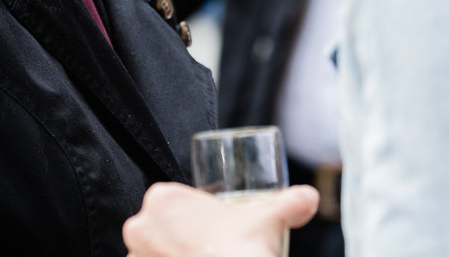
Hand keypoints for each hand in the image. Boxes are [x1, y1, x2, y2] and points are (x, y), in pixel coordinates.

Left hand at [123, 183, 318, 256]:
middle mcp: (140, 227)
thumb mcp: (271, 219)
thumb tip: (308, 197)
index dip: (194, 214)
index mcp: (163, 199)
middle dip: (180, 239)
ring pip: (153, 255)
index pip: (173, 200)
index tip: (211, 228)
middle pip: (160, 228)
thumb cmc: (243, 251)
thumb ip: (291, 202)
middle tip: (209, 249)